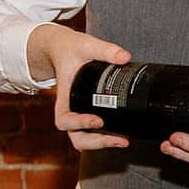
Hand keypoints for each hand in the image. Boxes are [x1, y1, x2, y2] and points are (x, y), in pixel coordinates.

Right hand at [32, 24, 132, 151]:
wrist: (64, 49)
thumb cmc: (71, 49)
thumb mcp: (86, 45)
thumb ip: (105, 50)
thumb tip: (125, 57)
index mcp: (64, 97)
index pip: (64, 119)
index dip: (79, 123)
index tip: (98, 121)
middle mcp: (69, 110)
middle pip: (76, 137)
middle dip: (96, 142)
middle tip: (118, 139)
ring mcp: (78, 114)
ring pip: (84, 139)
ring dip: (102, 144)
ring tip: (123, 141)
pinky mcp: (87, 114)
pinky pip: (93, 133)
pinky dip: (105, 137)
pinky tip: (123, 135)